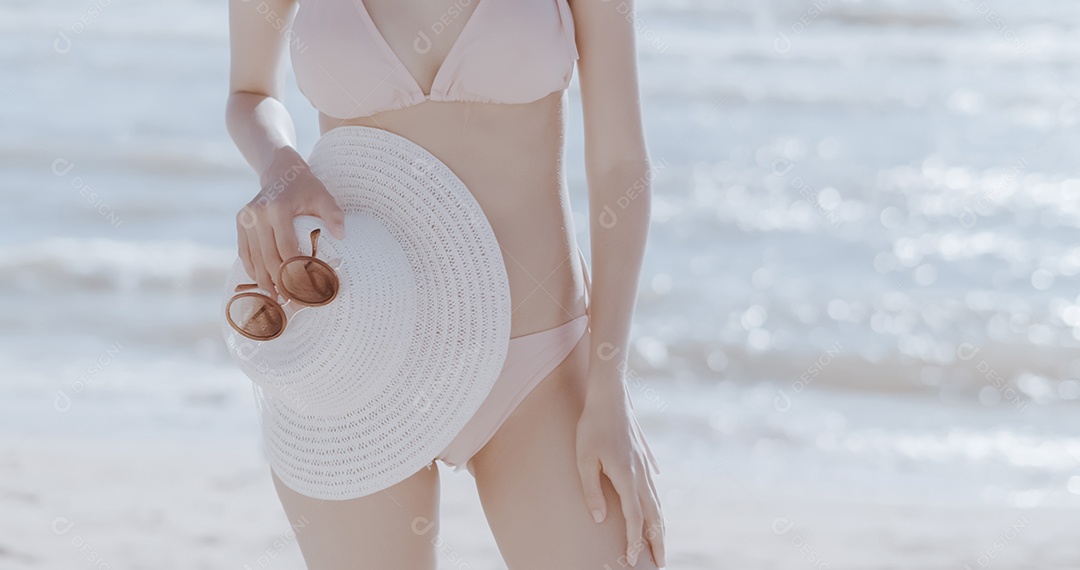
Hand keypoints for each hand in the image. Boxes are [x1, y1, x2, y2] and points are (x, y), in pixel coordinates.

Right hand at [236, 146, 345, 297]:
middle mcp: (257, 214)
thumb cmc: (306, 187)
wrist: (280, 171)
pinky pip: (245, 252)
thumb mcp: (323, 196)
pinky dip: (253, 270)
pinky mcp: (240, 222)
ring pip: (254, 258)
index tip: (305, 290)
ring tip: (278, 300)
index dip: (295, 272)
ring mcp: (246, 218)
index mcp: (278, 208)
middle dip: (281, 282)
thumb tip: (341, 235)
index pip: (286, 248)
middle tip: (293, 302)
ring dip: (265, 282)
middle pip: (269, 257)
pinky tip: (264, 285)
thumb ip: (333, 214)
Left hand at [575, 370, 664, 567]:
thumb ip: (591, 491)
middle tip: (661, 563)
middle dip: (657, 541)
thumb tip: (600, 519)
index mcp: (627, 477)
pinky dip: (657, 501)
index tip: (632, 560)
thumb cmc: (592, 426)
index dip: (634, 542)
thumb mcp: (583, 459)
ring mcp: (645, 464)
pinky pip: (653, 485)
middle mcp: (641, 474)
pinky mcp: (643, 456)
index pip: (635, 519)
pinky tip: (656, 504)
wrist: (610, 394)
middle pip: (654, 515)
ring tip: (660, 541)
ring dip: (659, 525)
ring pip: (656, 501)